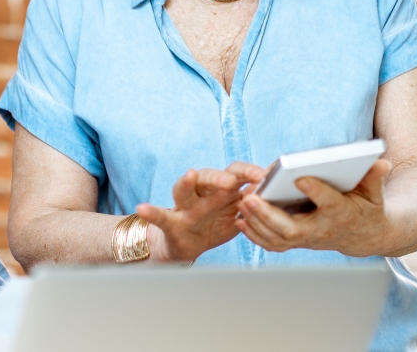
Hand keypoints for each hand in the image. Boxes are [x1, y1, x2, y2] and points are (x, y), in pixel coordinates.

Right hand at [136, 162, 266, 262]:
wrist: (189, 244)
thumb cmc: (215, 223)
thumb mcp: (236, 212)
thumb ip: (251, 201)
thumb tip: (274, 190)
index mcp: (220, 189)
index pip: (234, 173)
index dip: (248, 172)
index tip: (263, 175)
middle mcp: (201, 193)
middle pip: (208, 177)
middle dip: (220, 177)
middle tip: (231, 180)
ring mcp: (184, 207)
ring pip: (184, 191)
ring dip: (188, 182)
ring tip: (190, 175)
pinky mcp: (171, 222)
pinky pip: (160, 216)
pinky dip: (151, 212)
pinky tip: (142, 208)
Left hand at [235, 159, 393, 256]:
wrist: (364, 236)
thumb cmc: (367, 207)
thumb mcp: (374, 192)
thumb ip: (373, 177)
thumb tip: (381, 161)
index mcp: (342, 214)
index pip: (329, 203)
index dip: (316, 191)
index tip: (300, 177)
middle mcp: (322, 230)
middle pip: (292, 228)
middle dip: (268, 214)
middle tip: (249, 197)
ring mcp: (307, 239)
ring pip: (278, 238)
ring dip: (257, 223)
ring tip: (241, 204)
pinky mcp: (297, 242)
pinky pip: (273, 243)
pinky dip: (255, 235)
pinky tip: (241, 221)